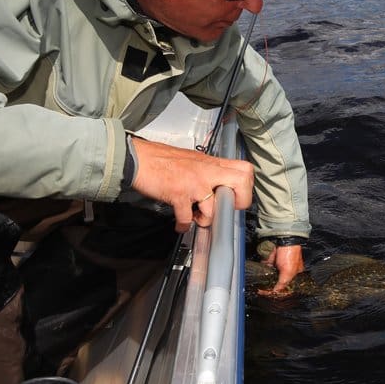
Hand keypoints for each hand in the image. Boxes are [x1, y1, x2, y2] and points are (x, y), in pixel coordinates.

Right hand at [130, 137, 253, 232]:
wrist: (138, 158)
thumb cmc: (162, 159)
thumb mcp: (193, 159)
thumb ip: (207, 170)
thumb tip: (218, 184)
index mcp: (211, 163)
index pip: (244, 169)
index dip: (246, 186)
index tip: (235, 196)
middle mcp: (207, 171)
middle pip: (241, 182)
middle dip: (239, 201)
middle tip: (226, 209)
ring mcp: (194, 183)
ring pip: (214, 208)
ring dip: (205, 219)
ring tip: (197, 218)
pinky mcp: (179, 194)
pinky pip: (187, 217)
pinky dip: (183, 225)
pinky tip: (180, 224)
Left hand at [258, 244, 304, 297]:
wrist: (282, 241)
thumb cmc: (291, 254)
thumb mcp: (288, 272)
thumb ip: (282, 283)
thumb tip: (275, 291)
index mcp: (294, 274)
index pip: (286, 286)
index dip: (280, 291)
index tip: (272, 295)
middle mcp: (285, 270)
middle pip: (277, 282)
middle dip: (271, 287)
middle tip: (264, 293)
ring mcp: (277, 266)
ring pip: (270, 277)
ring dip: (265, 282)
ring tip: (260, 289)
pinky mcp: (269, 262)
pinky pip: (264, 270)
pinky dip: (262, 275)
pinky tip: (258, 281)